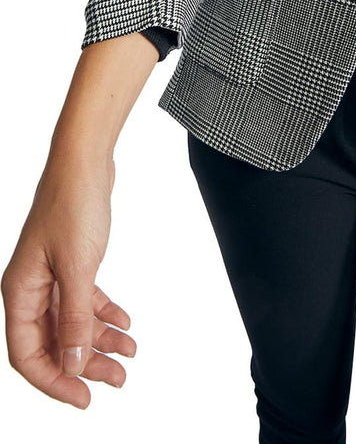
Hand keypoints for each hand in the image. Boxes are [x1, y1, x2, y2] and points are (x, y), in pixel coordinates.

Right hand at [1, 156, 136, 409]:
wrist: (86, 164)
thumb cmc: (73, 205)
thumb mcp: (78, 267)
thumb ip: (75, 318)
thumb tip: (72, 364)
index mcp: (19, 291)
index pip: (27, 353)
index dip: (54, 381)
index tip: (84, 398)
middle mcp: (31, 287)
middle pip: (52, 342)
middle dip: (84, 364)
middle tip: (118, 379)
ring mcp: (51, 275)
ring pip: (72, 322)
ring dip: (99, 340)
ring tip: (129, 352)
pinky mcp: (71, 263)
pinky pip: (84, 300)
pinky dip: (104, 313)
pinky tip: (125, 323)